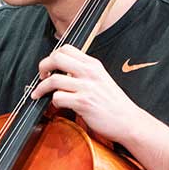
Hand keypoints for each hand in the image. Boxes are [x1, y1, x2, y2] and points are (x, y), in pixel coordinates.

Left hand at [30, 45, 147, 145]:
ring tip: (40, 94)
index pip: (66, 49)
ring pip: (53, 79)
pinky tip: (57, 105)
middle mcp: (90, 72)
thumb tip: (60, 71)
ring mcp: (87, 87)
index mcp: (93, 64)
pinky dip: (53, 102)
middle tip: (41, 77)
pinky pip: (58, 98)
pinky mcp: (83, 103)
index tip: (50, 67)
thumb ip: (83, 72)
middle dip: (43, 67)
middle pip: (56, 58)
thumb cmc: (114, 103)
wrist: (128, 121)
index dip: (52, 56)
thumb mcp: (101, 79)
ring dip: (42, 88)